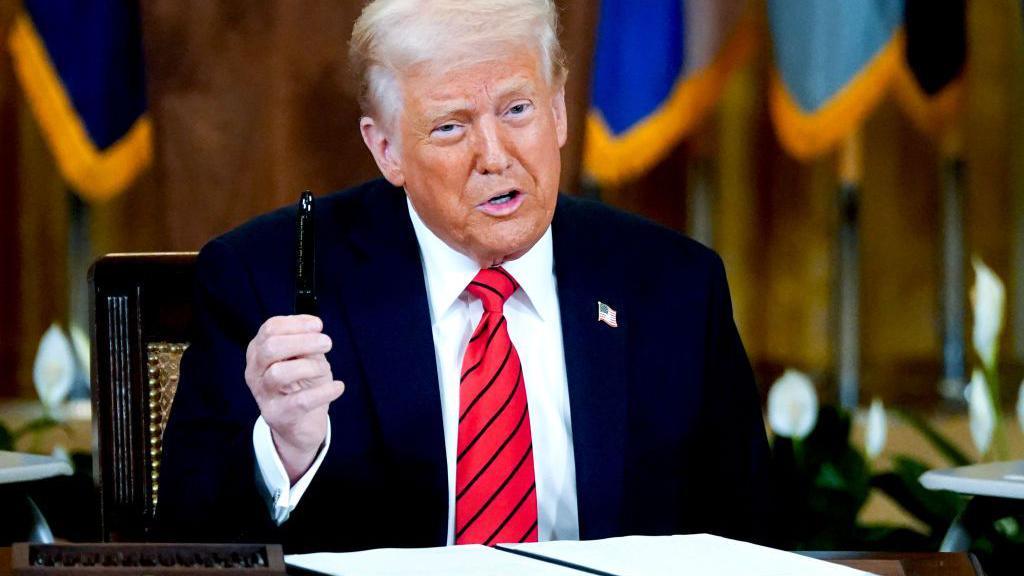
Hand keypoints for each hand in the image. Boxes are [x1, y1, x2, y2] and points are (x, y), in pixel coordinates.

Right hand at [245, 315, 344, 482]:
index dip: (296, 323)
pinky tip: (338, 387)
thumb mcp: (306, 359)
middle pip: (271, 347)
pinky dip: (324, 392)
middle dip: (303, 341)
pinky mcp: (276, 415)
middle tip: (327, 343)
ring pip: (279, 373)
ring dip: (310, 367)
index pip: (270, 329)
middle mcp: (254, 371)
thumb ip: (306, 344)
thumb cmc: (303, 385)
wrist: (300, 426)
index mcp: (259, 351)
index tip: (318, 325)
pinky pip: (300, 401)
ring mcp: (262, 394)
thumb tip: (314, 329)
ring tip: (325, 371)